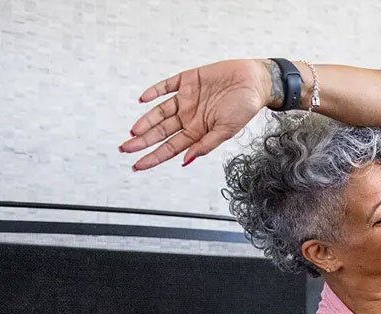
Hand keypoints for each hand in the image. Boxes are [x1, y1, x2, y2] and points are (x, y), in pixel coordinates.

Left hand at [119, 59, 270, 171]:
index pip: (170, 147)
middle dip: (142, 141)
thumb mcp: (227, 130)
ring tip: (133, 131)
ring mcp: (187, 98)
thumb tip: (186, 160)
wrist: (255, 80)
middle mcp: (189, 116)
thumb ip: (206, 145)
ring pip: (160, 111)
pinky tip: (143, 99)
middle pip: (160, 131)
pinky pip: (166, 86)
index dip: (153, 157)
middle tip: (124, 149)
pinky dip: (154, 91)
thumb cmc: (246, 107)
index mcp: (198, 131)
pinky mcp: (188, 80)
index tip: (137, 166)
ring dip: (146, 120)